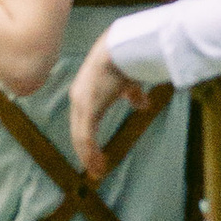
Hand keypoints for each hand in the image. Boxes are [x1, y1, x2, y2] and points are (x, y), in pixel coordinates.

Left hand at [68, 37, 135, 177]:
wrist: (121, 49)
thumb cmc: (125, 61)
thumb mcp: (128, 83)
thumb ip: (132, 95)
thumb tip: (142, 104)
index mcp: (84, 93)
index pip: (82, 122)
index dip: (87, 140)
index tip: (96, 155)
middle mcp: (78, 99)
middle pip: (78, 132)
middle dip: (86, 152)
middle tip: (96, 169)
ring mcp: (81, 104)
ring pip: (80, 137)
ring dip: (88, 156)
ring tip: (98, 171)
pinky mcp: (88, 108)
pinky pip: (86, 136)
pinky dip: (90, 152)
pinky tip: (97, 164)